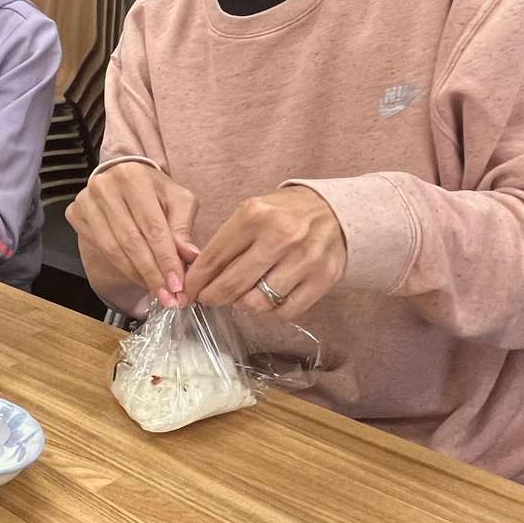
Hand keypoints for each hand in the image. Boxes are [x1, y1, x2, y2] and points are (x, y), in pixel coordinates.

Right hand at [66, 160, 200, 308]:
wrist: (125, 180)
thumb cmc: (155, 191)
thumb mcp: (177, 201)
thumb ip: (183, 227)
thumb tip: (190, 256)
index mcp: (133, 176)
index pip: (152, 225)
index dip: (165, 258)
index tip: (178, 285)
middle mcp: (105, 186)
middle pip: (131, 240)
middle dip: (152, 273)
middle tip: (168, 296)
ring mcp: (86, 201)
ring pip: (113, 249)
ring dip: (137, 275)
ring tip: (156, 292)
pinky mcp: (76, 214)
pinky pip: (100, 249)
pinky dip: (122, 268)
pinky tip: (139, 278)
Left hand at [182, 186, 346, 321]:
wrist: (336, 210)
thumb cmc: (285, 214)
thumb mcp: (252, 213)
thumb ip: (226, 242)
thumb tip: (198, 278)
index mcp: (255, 215)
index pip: (214, 258)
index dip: (196, 280)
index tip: (188, 290)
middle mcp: (280, 236)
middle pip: (232, 285)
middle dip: (212, 297)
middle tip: (209, 298)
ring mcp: (304, 259)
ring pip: (257, 303)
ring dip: (243, 305)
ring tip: (242, 296)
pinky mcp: (323, 278)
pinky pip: (285, 312)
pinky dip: (271, 311)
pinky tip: (268, 299)